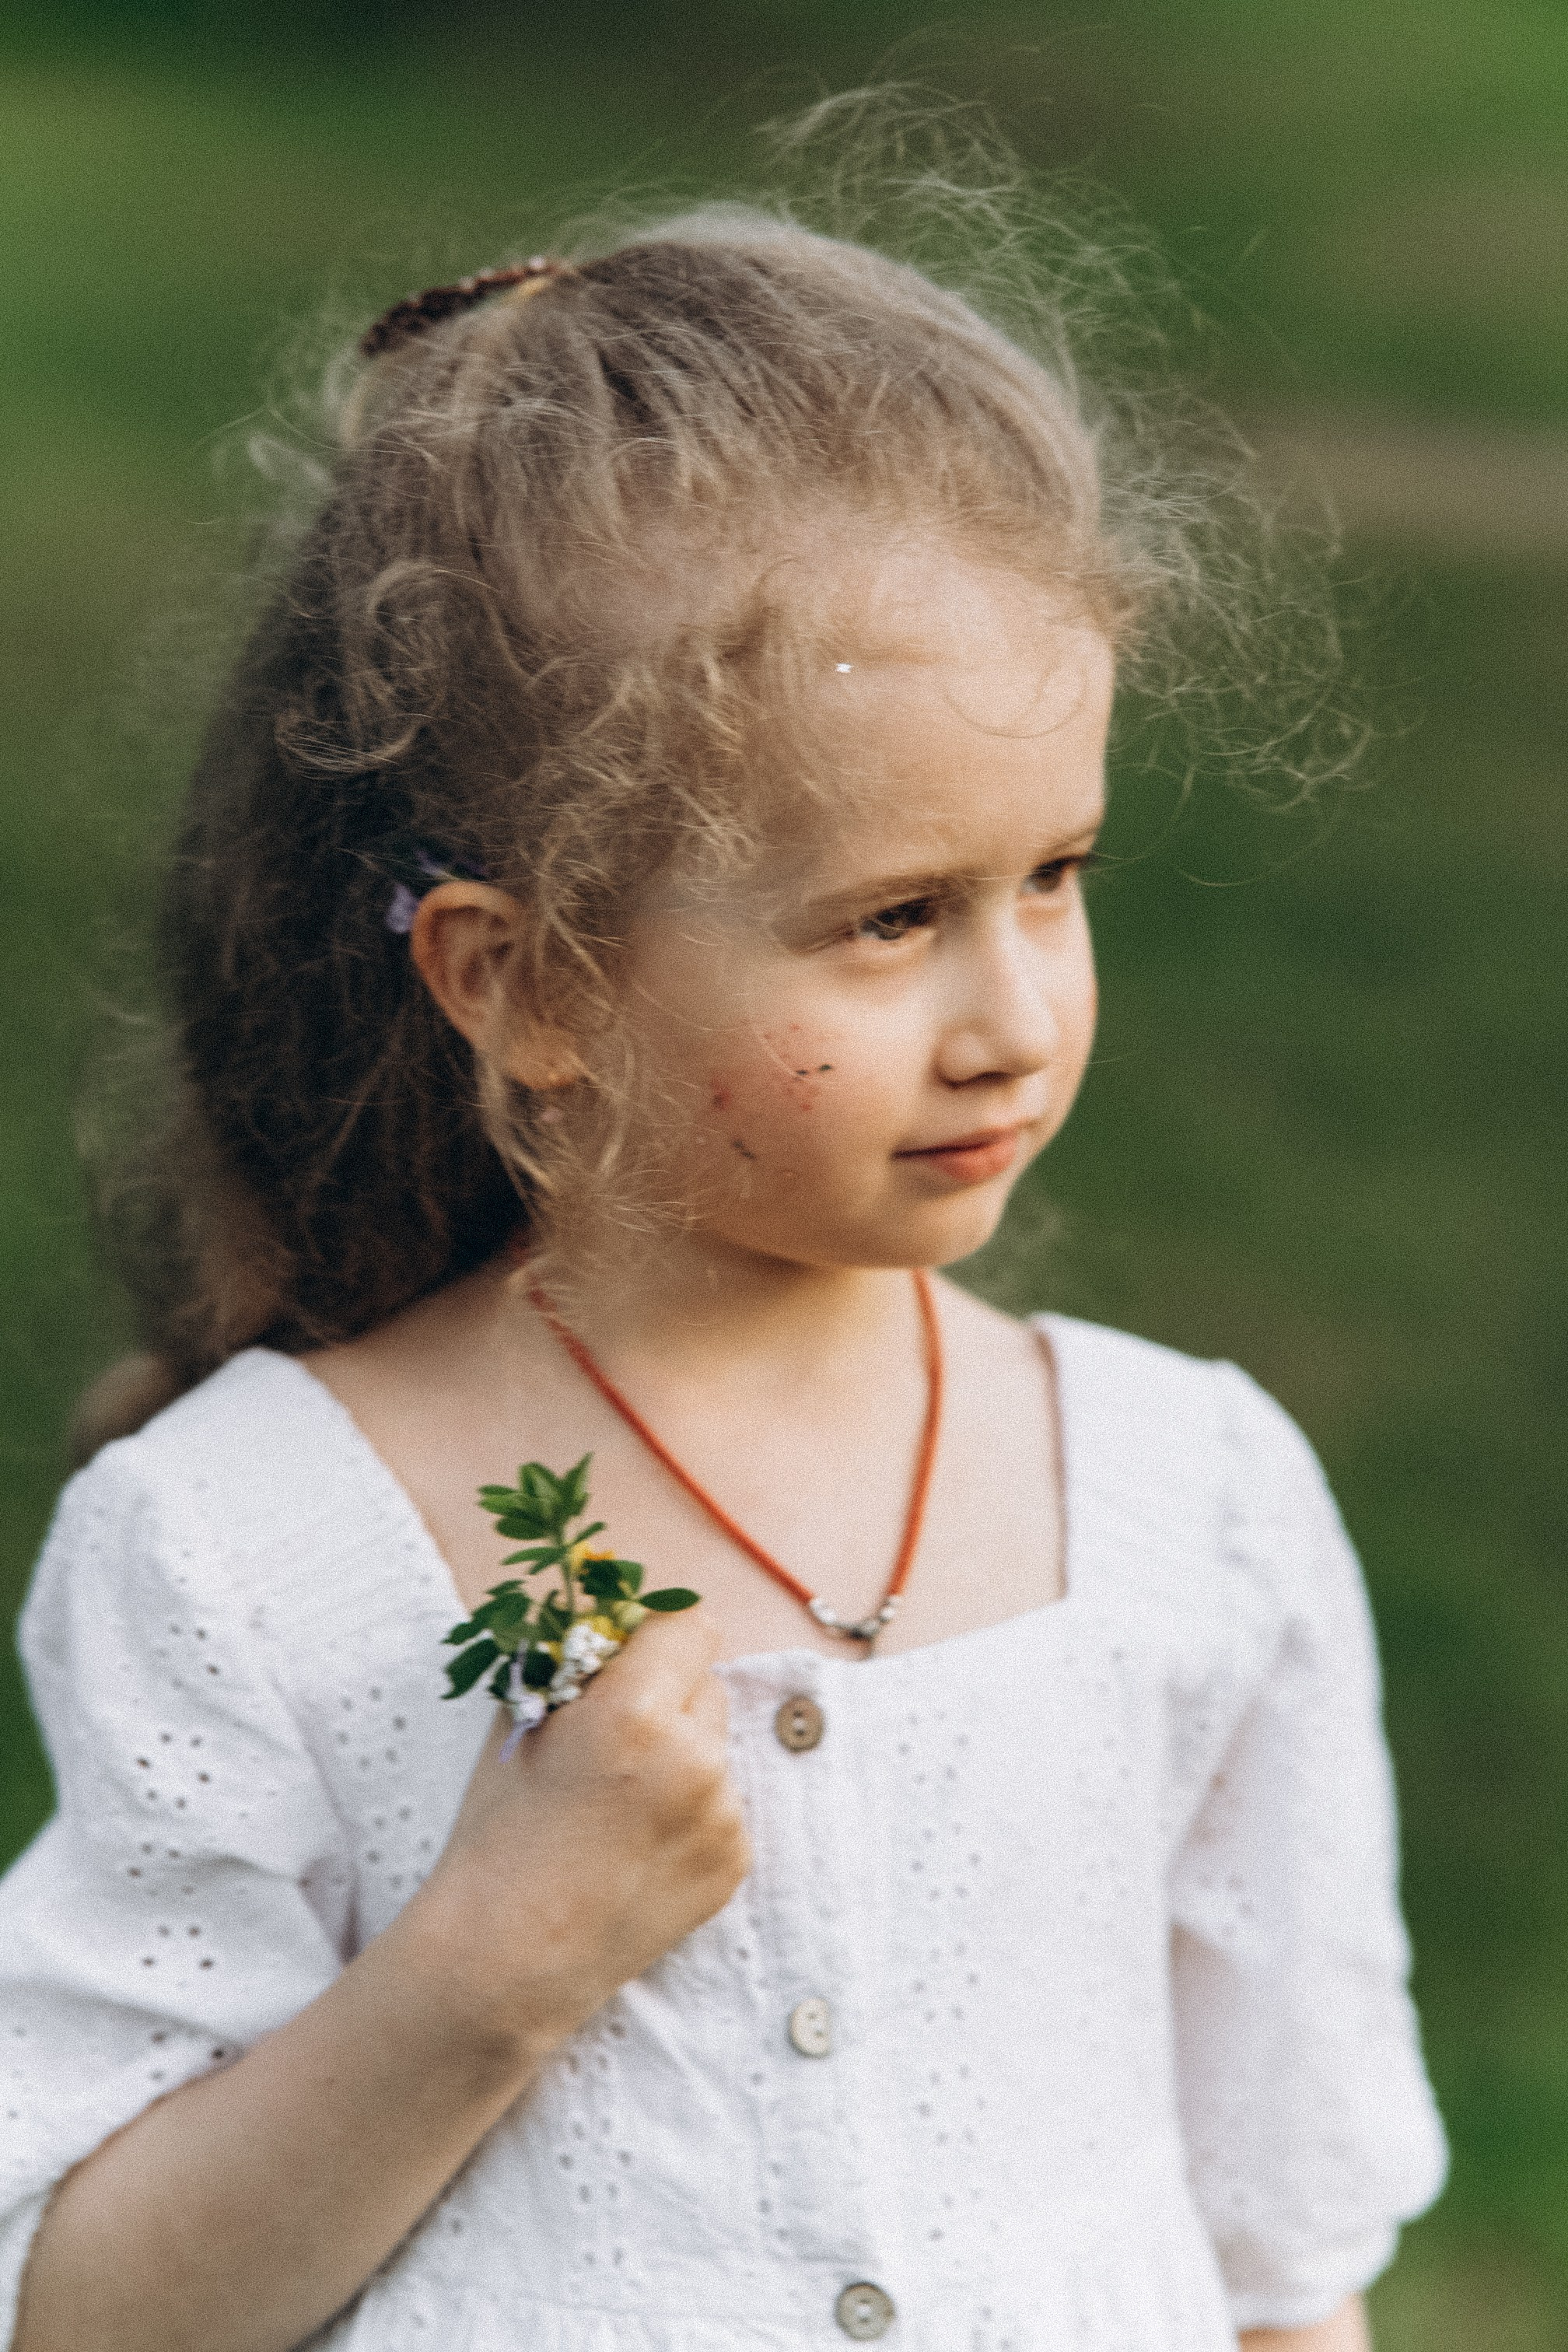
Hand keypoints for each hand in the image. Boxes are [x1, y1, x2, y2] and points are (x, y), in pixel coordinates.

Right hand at [412, 1606, 748, 2051]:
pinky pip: (723, 1806)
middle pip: (706, 1683)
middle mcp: (694, 1758)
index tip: (633, 1660)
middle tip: (615, 1745)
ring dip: (681, 1759)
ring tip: (619, 1811)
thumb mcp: (524, 1722)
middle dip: (668, 1699)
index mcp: (635, 1711)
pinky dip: (690, 1816)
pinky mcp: (735, 1862)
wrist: (505, 1958)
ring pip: (717, 1747)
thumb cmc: (499, 1835)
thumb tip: (614, 1620)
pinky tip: (637, 1851)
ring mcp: (722, 1815)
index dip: (657, 1638)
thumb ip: (579, 1664)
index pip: (689, 1624)